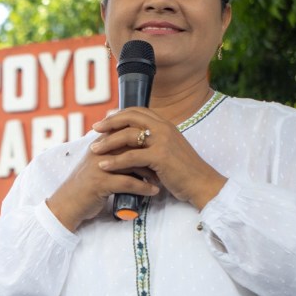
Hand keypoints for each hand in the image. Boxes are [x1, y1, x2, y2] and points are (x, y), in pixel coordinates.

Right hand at [45, 132, 160, 231]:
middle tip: (166, 163)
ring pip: (133, 162)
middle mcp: (100, 150)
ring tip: (162, 179)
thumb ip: (114, 154)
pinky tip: (154, 191)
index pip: (128, 131)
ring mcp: (99, 165)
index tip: (163, 148)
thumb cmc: (87, 185)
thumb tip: (137, 149)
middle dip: (152, 153)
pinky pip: (128, 182)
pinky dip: (144, 187)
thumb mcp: (99, 165)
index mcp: (101, 143)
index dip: (146, 138)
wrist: (68, 204)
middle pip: (133, 144)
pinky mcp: (100, 182)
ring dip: (151, 171)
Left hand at [90, 107, 226, 210]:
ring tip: (94, 149)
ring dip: (108, 142)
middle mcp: (164, 128)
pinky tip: (103, 165)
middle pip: (130, 118)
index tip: (105, 120)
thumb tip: (133, 141)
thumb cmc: (183, 171)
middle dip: (109, 123)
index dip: (119, 114)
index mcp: (165, 124)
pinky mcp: (160, 156)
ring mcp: (163, 141)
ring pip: (128, 136)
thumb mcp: (168, 150)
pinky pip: (131, 156)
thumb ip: (153, 142)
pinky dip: (115, 161)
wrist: (202, 184)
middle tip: (94, 129)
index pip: (138, 111)